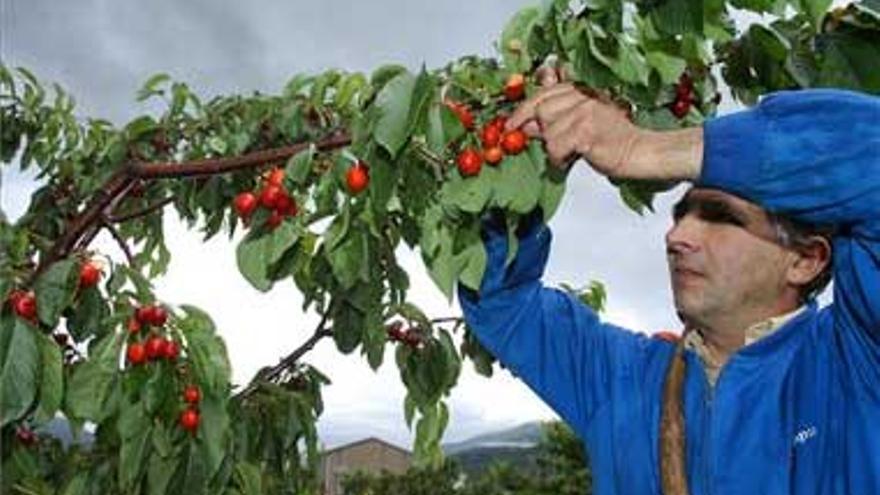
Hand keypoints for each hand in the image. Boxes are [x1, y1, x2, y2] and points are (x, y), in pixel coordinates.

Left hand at [506, 70, 641, 177]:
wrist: (639, 152)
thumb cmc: (612, 140)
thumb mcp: (581, 122)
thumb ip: (556, 118)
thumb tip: (526, 124)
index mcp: (582, 90)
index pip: (544, 93)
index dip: (523, 109)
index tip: (510, 125)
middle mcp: (583, 96)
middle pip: (542, 110)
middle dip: (541, 131)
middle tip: (551, 144)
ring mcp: (585, 112)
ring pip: (548, 132)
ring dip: (554, 149)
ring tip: (571, 152)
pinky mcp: (585, 131)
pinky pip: (555, 147)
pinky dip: (559, 159)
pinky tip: (572, 158)